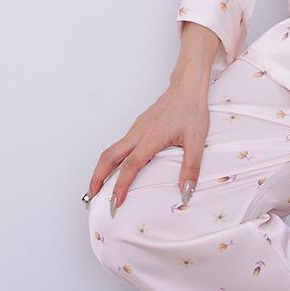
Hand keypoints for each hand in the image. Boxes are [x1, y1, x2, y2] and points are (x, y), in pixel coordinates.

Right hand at [85, 80, 209, 213]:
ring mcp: (135, 129)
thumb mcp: (196, 141)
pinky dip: (111, 160)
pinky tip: (116, 170)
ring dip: (101, 169)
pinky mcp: (137, 127)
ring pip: (111, 151)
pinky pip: (119, 146)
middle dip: (97, 179)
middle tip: (93, 197)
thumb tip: (186, 191)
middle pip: (108, 157)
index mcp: (151, 137)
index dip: (120, 186)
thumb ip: (191, 168)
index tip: (115, 203)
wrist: (187, 87)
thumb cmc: (191, 110)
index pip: (130, 166)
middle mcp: (138, 133)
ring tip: (99, 188)